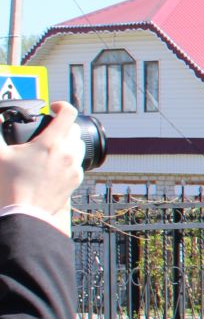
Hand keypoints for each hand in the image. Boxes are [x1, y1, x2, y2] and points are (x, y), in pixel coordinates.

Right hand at [0, 103, 83, 235]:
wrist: (23, 212)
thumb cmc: (9, 185)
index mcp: (51, 143)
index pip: (68, 113)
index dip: (61, 106)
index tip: (53, 108)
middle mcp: (68, 154)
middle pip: (75, 129)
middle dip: (63, 126)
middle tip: (48, 131)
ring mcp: (74, 168)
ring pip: (79, 146)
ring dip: (68, 142)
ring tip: (51, 147)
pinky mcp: (76, 181)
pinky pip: (77, 164)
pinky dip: (69, 160)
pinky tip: (53, 165)